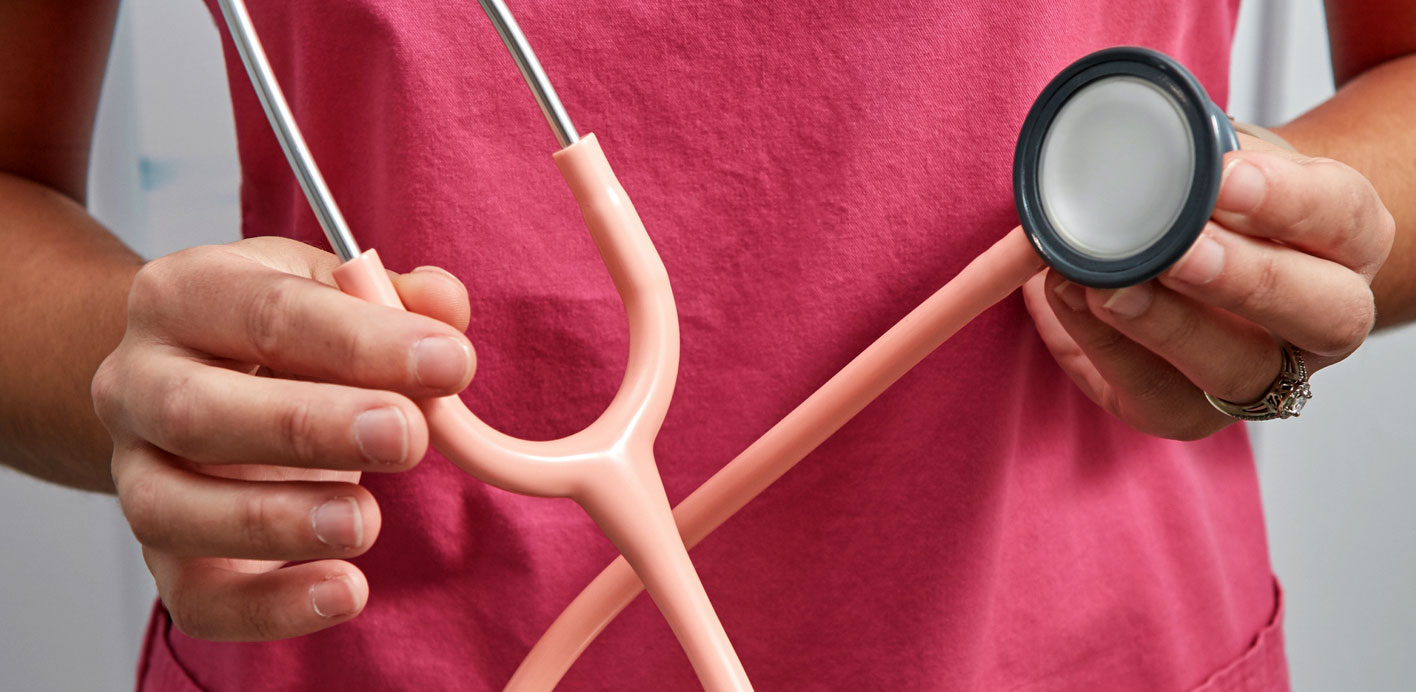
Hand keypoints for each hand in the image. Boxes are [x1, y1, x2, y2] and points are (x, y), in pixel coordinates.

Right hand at [92, 237, 473, 639]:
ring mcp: (137, 472)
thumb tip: (446, 307)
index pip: (265, 312)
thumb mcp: (333, 291)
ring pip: (171, 510)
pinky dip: (267, 607)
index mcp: (185, 295)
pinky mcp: (162, 552)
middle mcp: (138, 382)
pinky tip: (345, 591)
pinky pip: (194, 596)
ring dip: (276, 521)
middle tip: (405, 436)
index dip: (362, 340)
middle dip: (307, 427)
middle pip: (196, 411)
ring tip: (366, 520)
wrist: (201, 377)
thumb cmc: (280, 334)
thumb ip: (396, 296)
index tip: (449, 361)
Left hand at [1022, 134, 1395, 439]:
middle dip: (1244, 281)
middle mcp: (1325, 316)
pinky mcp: (1192, 411)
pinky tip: (1066, 303)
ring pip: (1237, 372)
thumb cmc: (1214, 202)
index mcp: (1346, 239)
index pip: (1341, 218)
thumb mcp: (1220, 157)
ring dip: (1165, 329)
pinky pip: (1155, 397)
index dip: (1287, 202)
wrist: (1203, 256)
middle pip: (1322, 314)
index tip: (1226, 178)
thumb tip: (1124, 141)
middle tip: (1176, 252)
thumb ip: (1192, 150)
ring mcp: (1265, 373)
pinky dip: (1103, 350)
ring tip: (1103, 287)